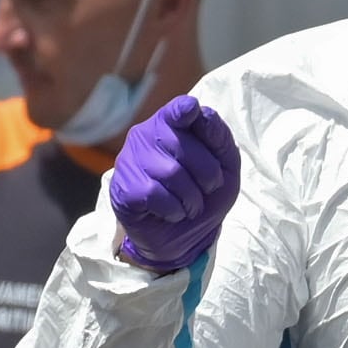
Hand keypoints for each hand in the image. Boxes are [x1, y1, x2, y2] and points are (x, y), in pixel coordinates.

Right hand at [107, 93, 239, 269]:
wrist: (183, 238)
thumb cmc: (203, 195)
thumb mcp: (225, 166)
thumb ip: (218, 138)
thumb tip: (204, 113)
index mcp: (171, 124)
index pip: (178, 109)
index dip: (186, 110)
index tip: (191, 112)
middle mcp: (145, 135)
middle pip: (183, 145)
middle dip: (207, 174)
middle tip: (207, 190)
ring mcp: (129, 161)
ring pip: (171, 172)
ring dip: (191, 197)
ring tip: (190, 206)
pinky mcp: (123, 188)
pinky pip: (154, 194)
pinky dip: (173, 210)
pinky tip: (172, 213)